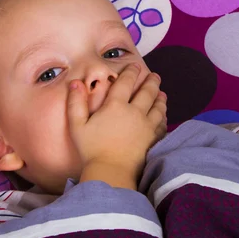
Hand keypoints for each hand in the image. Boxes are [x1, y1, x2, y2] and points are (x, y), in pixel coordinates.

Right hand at [67, 64, 166, 188]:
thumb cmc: (91, 150)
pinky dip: (164, 118)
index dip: (131, 72)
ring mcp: (146, 126)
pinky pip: (162, 125)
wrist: (111, 172)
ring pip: (158, 107)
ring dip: (161, 98)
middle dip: (152, 81)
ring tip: (162, 93)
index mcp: (115, 106)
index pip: (126, 82)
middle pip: (147, 92)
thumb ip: (75, 103)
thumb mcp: (77, 125)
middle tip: (155, 76)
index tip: (135, 66)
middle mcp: (134, 112)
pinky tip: (163, 117)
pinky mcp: (152, 140)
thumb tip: (75, 83)